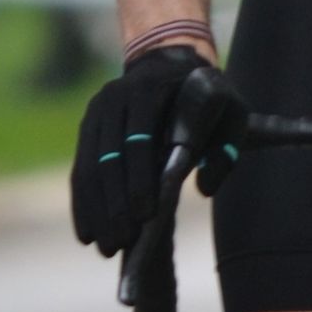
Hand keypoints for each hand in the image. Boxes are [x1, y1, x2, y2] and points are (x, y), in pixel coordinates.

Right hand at [71, 46, 245, 256]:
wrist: (169, 63)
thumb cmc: (208, 97)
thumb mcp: (231, 113)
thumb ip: (226, 149)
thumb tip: (203, 190)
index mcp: (150, 89)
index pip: (139, 139)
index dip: (140, 179)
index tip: (146, 215)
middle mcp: (115, 97)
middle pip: (109, 158)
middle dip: (115, 205)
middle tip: (123, 243)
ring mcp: (96, 112)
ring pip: (90, 168)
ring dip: (96, 211)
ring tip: (106, 249)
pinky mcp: (88, 128)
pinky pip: (79, 170)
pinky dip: (83, 204)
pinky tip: (87, 235)